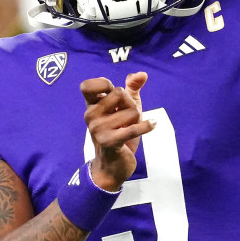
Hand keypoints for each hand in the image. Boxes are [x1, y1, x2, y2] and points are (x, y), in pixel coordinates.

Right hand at [80, 72, 153, 190]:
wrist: (113, 166)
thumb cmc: (119, 134)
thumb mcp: (126, 109)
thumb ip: (132, 89)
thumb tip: (142, 74)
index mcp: (91, 106)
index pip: (87, 86)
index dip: (104, 84)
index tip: (112, 93)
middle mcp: (90, 116)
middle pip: (120, 93)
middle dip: (131, 104)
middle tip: (128, 118)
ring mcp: (98, 129)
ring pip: (131, 110)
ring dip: (138, 120)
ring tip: (129, 129)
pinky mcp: (109, 142)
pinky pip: (132, 128)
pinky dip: (146, 126)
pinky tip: (152, 125)